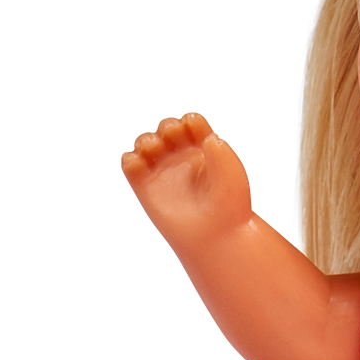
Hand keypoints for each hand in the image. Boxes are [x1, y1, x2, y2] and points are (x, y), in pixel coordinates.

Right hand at [120, 111, 253, 250]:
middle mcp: (182, 159)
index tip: (200, 139)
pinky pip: (130, 164)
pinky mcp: (145, 187)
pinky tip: (140, 164)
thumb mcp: (230, 171)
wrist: (216, 237)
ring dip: (146, 140)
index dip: (190, 123)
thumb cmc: (228, 207)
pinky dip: (130, 158)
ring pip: (146, 142)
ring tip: (153, 149)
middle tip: (172, 137)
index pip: (191, 123)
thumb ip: (218, 147)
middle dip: (167, 126)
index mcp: (204, 151)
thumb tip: (204, 137)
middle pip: (166, 128)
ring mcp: (163, 172)